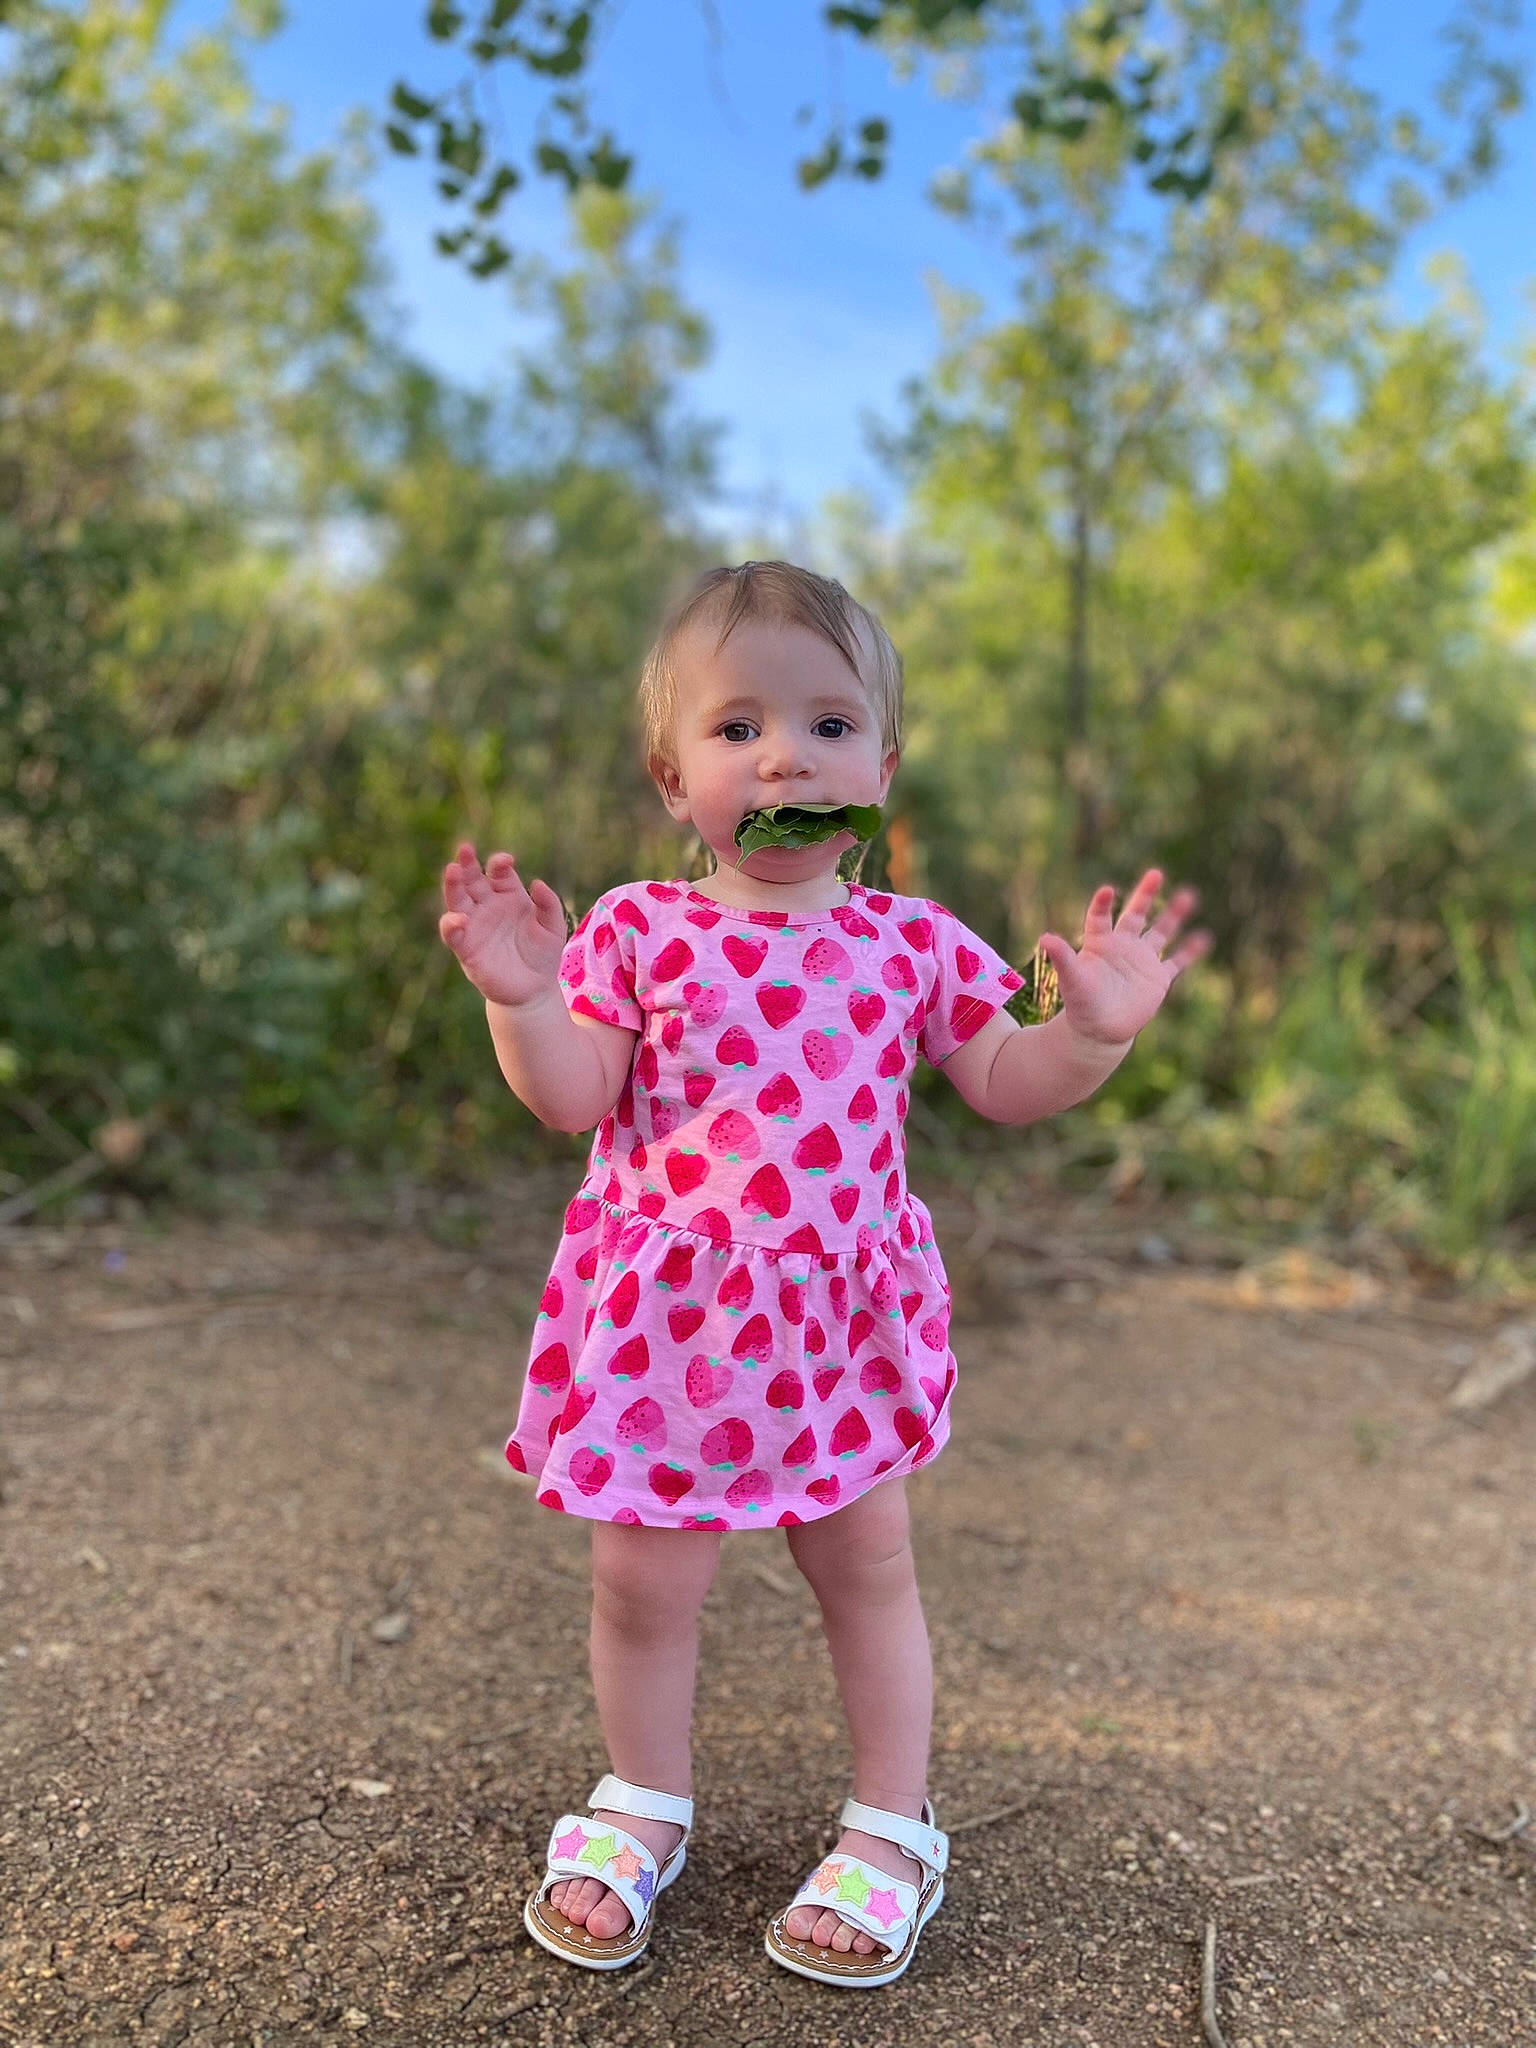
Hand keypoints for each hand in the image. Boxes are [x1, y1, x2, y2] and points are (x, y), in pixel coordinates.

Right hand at [439, 842, 567, 1008]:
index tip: (507, 862)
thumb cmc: (543, 954)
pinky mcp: (466, 950)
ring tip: (452, 870)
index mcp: (507, 895)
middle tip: (465, 848)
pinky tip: (458, 919)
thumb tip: (536, 883)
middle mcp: (487, 906)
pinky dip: (451, 926)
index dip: (499, 863)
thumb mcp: (553, 927)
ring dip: (452, 885)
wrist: (534, 989)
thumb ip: (549, 904)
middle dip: (467, 864)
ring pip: (457, 901)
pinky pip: (453, 935)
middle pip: (471, 880)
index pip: (498, 872)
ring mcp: (474, 926)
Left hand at [1038, 869, 1210, 1047]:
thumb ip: (1062, 958)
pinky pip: (1178, 961)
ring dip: (1174, 915)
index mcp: (1099, 944)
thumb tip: (1044, 938)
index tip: (1105, 891)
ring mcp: (1142, 960)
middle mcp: (1123, 946)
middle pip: (1136, 914)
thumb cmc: (1081, 1003)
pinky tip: (1204, 937)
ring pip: (1161, 932)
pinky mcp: (1158, 978)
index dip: (1102, 905)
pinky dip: (1190, 951)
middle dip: (1145, 895)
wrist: (1100, 1029)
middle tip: (1155, 873)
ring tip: (1188, 895)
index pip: (1100, 918)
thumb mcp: (1071, 980)